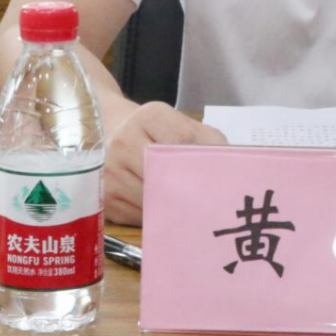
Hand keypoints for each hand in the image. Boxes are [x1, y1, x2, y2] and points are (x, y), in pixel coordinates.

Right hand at [104, 102, 226, 224]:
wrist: (106, 131)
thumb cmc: (155, 131)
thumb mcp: (181, 124)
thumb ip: (207, 141)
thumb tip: (232, 170)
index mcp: (149, 116)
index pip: (181, 141)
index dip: (202, 163)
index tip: (220, 180)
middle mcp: (123, 141)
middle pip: (164, 175)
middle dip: (188, 192)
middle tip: (211, 206)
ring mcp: (108, 172)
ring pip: (152, 201)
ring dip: (174, 210)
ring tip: (192, 212)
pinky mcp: (103, 199)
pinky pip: (138, 217)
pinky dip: (156, 219)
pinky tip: (167, 215)